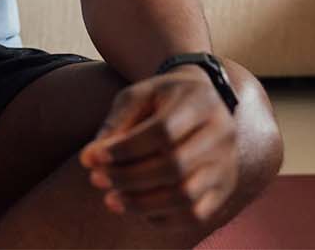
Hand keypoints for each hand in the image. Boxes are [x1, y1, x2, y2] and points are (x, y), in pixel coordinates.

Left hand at [77, 64, 237, 226]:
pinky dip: (163, 218)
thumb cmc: (162, 97)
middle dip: (129, 178)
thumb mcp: (137, 96)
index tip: (94, 158)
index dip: (125, 149)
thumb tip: (89, 160)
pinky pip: (196, 214)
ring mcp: (226, 163)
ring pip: (186, 196)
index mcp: (199, 102)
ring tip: (111, 200)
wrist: (204, 99)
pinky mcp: (224, 186)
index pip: (163, 131)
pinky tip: (137, 209)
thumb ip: (114, 125)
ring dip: (142, 203)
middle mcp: (220, 133)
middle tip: (97, 180)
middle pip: (175, 165)